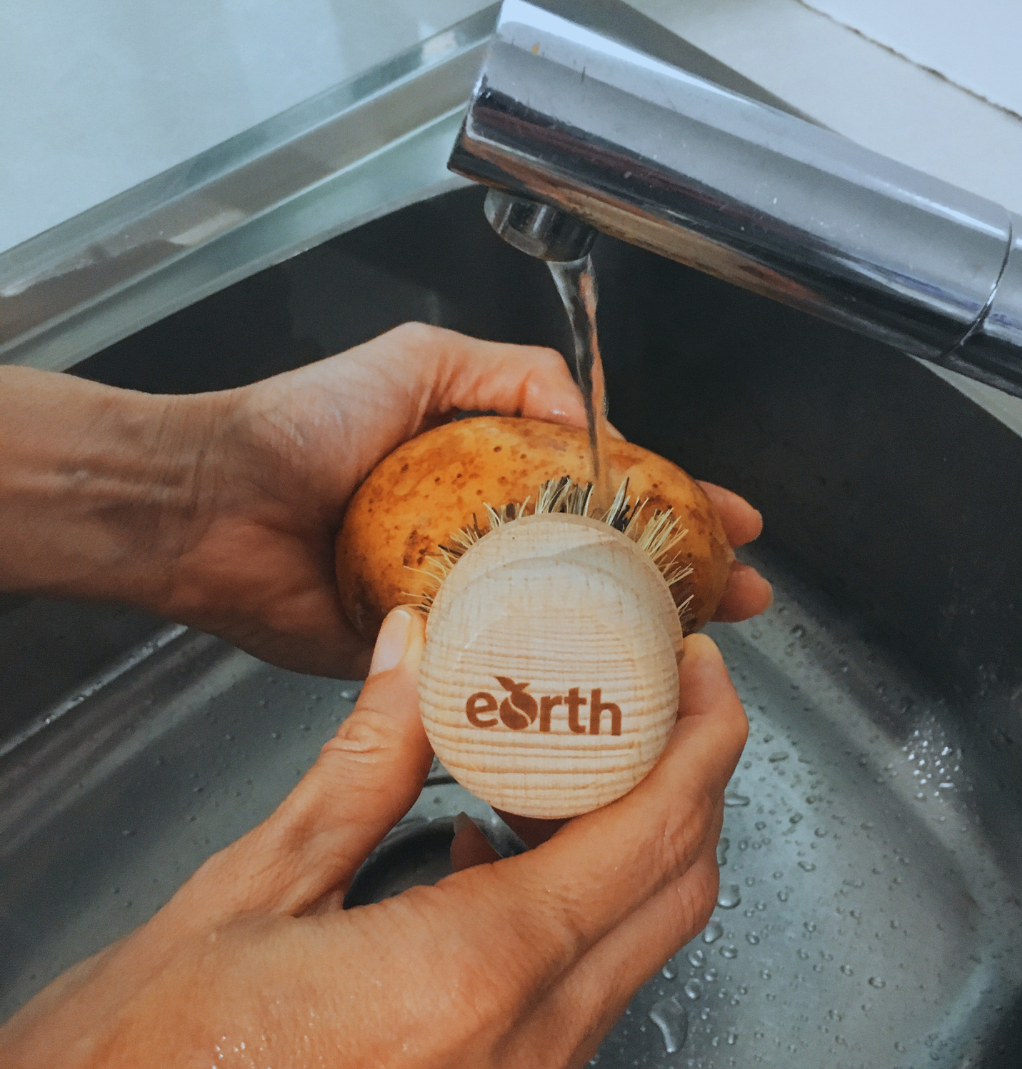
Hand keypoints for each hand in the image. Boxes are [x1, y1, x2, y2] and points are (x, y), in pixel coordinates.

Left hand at [0, 324, 769, 677]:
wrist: (216, 505)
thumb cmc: (302, 427)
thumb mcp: (418, 361)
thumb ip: (509, 373)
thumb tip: (589, 414)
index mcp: (492, 469)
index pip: (605, 484)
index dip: (676, 496)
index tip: (732, 516)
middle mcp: (487, 536)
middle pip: (606, 559)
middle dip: (684, 572)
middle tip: (742, 591)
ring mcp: (462, 600)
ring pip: (568, 621)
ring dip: (640, 632)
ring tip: (703, 640)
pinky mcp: (427, 655)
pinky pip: (501, 670)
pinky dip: (553, 680)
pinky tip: (613, 691)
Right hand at [0, 607, 748, 1068]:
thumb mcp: (246, 896)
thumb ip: (358, 767)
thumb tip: (415, 653)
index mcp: (469, 973)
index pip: (652, 835)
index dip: (703, 737)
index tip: (703, 669)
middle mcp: (523, 1047)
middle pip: (676, 889)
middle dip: (693, 776)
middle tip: (665, 692)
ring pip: (638, 941)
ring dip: (639, 836)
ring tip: (580, 754)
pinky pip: (579, 990)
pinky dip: (578, 901)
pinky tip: (497, 851)